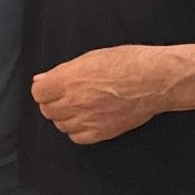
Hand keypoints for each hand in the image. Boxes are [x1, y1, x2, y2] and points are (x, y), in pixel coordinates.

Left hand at [31, 44, 188, 143]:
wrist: (157, 80)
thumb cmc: (129, 62)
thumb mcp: (92, 57)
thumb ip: (64, 71)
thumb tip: (42, 80)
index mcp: (71, 79)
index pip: (38, 93)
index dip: (44, 88)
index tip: (50, 86)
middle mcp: (76, 101)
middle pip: (48, 110)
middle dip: (53, 102)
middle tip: (66, 95)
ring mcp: (89, 119)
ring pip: (61, 125)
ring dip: (65, 116)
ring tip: (80, 106)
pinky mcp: (102, 132)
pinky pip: (77, 137)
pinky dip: (77, 130)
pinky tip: (87, 119)